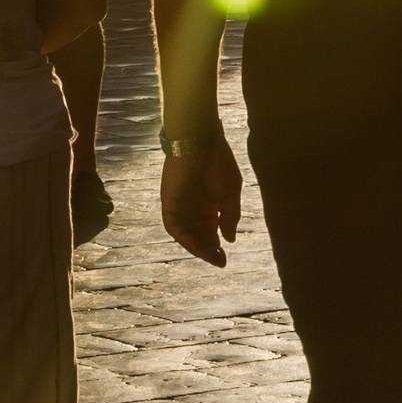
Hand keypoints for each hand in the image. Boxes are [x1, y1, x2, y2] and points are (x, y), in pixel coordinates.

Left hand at [161, 136, 242, 267]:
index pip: (211, 231)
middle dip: (208, 250)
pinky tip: (196, 244)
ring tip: (210, 255)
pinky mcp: (170, 204)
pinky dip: (184, 237)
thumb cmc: (218, 162)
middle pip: (199, 236)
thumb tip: (230, 239)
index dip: (217, 245)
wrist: (199, 142)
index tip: (225, 258)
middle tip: (218, 260)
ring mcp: (181, 207)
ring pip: (187, 234)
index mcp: (210, 204)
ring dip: (197, 246)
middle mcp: (194, 209)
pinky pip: (174, 227)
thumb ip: (230, 216)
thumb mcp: (231, 191)